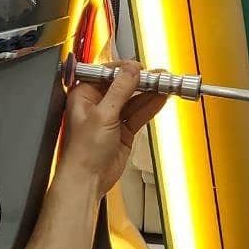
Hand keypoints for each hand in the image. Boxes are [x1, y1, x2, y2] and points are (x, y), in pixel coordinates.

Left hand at [59, 60, 166, 197]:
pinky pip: (139, 114)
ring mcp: (111, 117)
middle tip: (159, 75)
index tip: (141, 68)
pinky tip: (161, 98)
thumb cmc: (83, 153)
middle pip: (123, 85)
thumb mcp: (103, 115)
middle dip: (142, 81)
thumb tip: (130, 70)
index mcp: (84, 95)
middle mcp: (97, 104)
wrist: (88, 180)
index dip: (125, 69)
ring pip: (134, 99)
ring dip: (150, 92)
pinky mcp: (123, 131)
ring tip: (165, 84)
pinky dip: (151, 106)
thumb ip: (119, 90)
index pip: (107, 73)